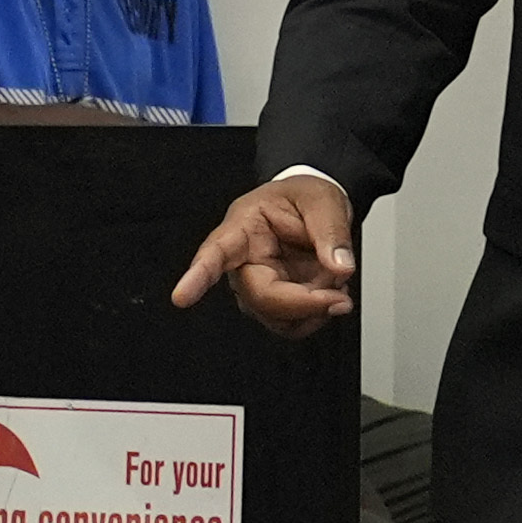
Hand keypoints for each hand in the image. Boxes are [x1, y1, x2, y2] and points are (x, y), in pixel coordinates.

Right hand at [170, 173, 356, 332]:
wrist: (311, 207)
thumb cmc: (304, 197)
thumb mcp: (323, 200)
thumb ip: (332, 232)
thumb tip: (340, 267)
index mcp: (243, 227)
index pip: (215, 252)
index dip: (197, 276)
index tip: (182, 296)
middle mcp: (243, 261)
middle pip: (260, 297)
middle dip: (303, 303)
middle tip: (339, 297)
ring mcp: (258, 286)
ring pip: (277, 318)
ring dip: (315, 309)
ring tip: (334, 279)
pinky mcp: (275, 303)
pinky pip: (291, 325)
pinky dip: (317, 315)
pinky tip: (327, 293)